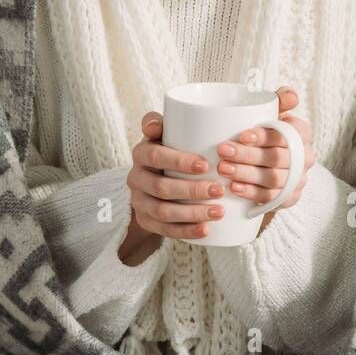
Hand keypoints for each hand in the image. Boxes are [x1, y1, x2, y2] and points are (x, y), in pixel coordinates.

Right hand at [122, 111, 226, 255]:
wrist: (152, 176)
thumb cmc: (168, 149)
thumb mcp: (164, 132)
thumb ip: (160, 122)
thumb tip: (155, 124)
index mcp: (141, 153)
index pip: (155, 156)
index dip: (178, 161)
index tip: (205, 165)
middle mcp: (136, 178)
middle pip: (161, 187)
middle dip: (192, 190)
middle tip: (219, 190)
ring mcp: (139, 202)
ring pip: (163, 212)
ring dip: (192, 213)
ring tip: (219, 211)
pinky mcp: (146, 221)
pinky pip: (164, 230)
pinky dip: (186, 232)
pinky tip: (206, 230)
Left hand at [214, 87, 314, 234]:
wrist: (268, 161)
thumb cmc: (267, 131)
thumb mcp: (271, 113)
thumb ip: (279, 100)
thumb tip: (291, 96)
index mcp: (302, 133)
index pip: (287, 134)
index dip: (265, 136)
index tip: (241, 135)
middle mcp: (305, 157)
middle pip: (277, 158)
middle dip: (248, 155)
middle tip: (223, 151)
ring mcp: (298, 180)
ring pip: (273, 179)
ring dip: (246, 174)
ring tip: (223, 169)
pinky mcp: (289, 197)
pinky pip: (272, 199)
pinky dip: (252, 193)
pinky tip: (234, 188)